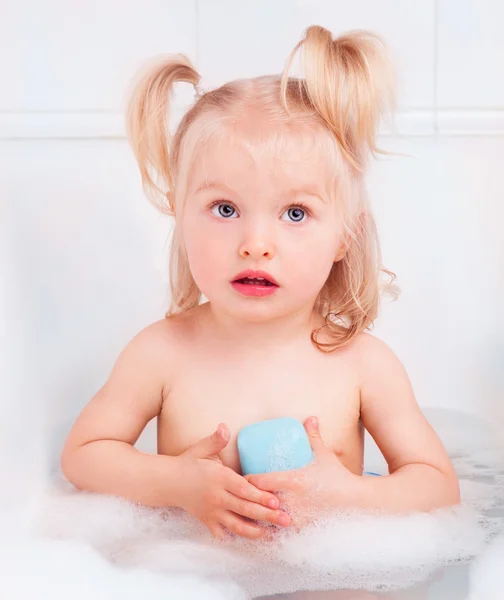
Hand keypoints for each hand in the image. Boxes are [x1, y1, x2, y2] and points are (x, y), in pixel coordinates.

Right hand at [175, 423, 290, 539]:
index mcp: (219, 478)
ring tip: (272, 534)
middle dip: (267, 515)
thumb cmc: (189, 463)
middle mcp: (216, 497)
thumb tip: (224, 427)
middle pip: (245, 508)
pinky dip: (235, 537)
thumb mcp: (202, 449)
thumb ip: (216, 439)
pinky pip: (222, 533)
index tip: (276, 501)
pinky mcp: (207, 521)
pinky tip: (249, 539)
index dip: (260, 496)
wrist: (168, 482)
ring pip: (236, 525)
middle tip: (285, 519)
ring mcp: (211, 511)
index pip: (243, 489)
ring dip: (255, 530)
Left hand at [245, 417, 360, 529]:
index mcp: (293, 480)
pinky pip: (278, 532)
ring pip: (265, 520)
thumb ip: (313, 436)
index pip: (259, 481)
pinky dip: (270, 529)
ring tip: (249, 510)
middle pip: (258, 502)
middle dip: (248, 498)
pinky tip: (265, 526)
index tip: (244, 477)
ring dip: (257, 515)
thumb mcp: (324, 455)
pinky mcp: (302, 529)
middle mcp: (291, 500)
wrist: (356, 501)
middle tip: (241, 493)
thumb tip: (310, 418)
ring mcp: (296, 517)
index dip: (248, 480)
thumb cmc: (338, 477)